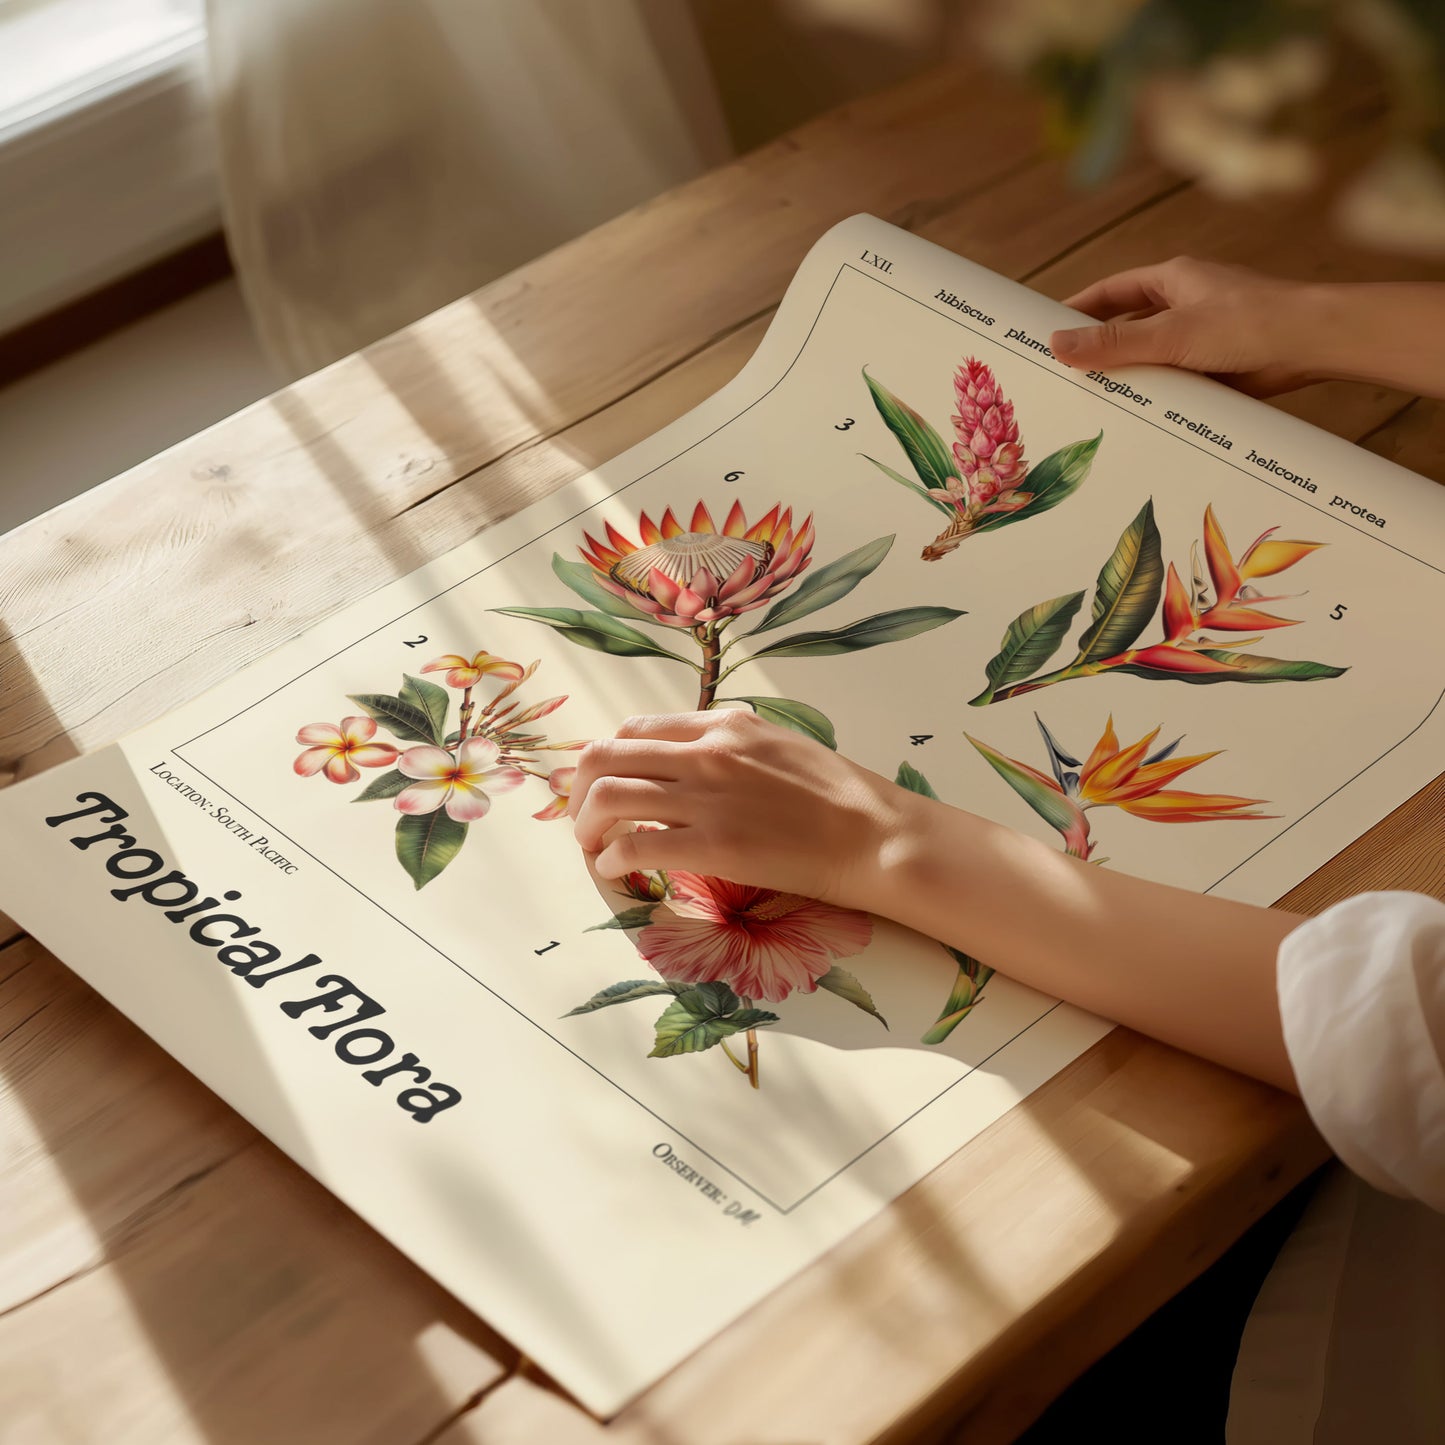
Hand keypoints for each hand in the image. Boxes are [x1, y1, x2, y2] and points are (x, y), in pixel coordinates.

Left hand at [568, 709, 915, 905]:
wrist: (874, 834)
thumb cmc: (838, 796)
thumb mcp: (780, 744)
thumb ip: (732, 744)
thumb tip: (695, 754)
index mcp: (722, 724)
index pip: (635, 730)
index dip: (607, 760)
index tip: (603, 787)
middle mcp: (705, 751)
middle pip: (605, 756)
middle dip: (579, 791)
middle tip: (583, 821)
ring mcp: (706, 797)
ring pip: (607, 796)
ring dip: (586, 826)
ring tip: (593, 850)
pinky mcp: (711, 844)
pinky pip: (633, 845)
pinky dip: (610, 860)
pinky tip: (617, 873)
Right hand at [1049, 256, 1318, 396]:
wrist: (1314, 345)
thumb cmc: (1248, 323)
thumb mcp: (1171, 334)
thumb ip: (1114, 343)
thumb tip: (1056, 344)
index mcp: (1173, 280)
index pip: (1111, 292)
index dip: (1078, 309)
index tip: (1046, 330)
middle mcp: (1186, 304)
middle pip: (1129, 326)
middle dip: (1099, 349)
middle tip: (1062, 375)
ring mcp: (1202, 337)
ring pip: (1152, 357)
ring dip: (1130, 377)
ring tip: (1092, 404)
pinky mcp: (1218, 367)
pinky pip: (1176, 381)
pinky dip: (1158, 396)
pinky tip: (1138, 418)